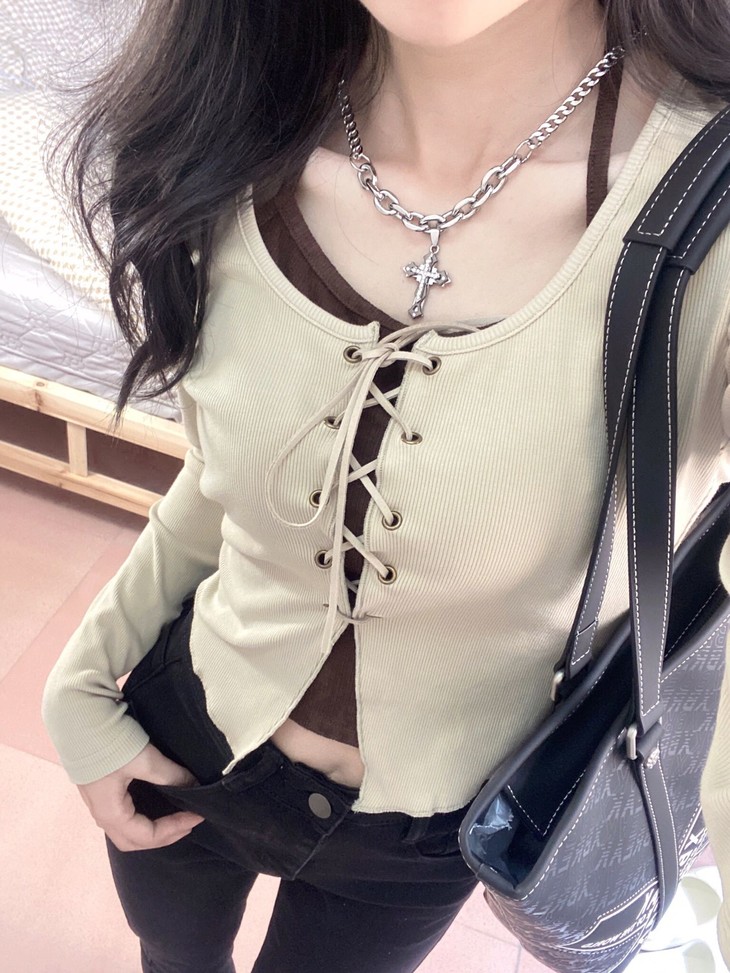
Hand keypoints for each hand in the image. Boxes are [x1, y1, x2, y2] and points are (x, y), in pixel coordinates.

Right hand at [77, 742, 204, 851]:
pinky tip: (154, 803)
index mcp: (111, 813)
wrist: (79, 717)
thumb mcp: (145, 759)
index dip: (175, 829)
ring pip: (125, 830)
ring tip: (174, 815)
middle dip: (163, 837)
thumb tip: (195, 785)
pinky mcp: (98, 789)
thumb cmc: (109, 742)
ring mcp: (97, 802)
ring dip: (150, 828)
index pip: (148, 836)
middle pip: (133, 841)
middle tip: (187, 822)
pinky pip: (121, 815)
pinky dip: (141, 816)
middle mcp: (101, 814)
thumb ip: (171, 776)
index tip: (198, 815)